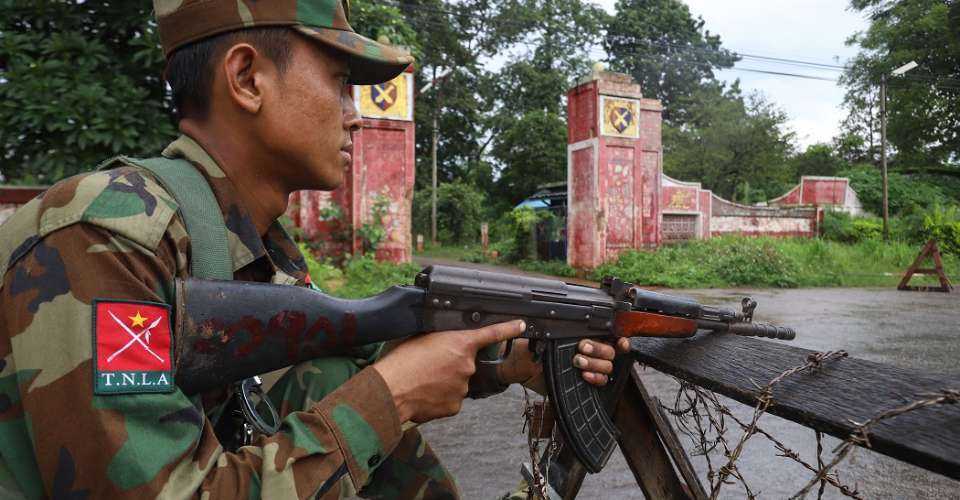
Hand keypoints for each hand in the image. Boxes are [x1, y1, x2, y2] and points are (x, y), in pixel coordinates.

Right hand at [373, 320, 525, 423]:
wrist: (390, 391)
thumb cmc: (400, 361)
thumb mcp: (419, 337)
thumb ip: (439, 338)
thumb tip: (441, 341)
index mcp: (460, 343)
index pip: (491, 333)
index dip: (509, 328)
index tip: (521, 325)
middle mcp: (467, 366)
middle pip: (465, 362)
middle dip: (451, 364)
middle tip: (428, 365)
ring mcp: (462, 388)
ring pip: (457, 382)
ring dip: (443, 381)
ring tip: (421, 380)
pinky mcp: (455, 406)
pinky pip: (450, 399)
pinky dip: (439, 397)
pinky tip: (424, 394)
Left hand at [498, 337, 630, 388]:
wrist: (522, 366)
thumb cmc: (532, 345)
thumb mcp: (544, 332)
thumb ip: (557, 328)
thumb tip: (566, 320)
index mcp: (585, 335)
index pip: (611, 335)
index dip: (620, 338)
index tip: (618, 340)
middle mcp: (591, 351)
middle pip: (611, 351)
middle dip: (598, 348)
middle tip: (581, 347)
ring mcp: (590, 367)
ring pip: (607, 366)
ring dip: (594, 363)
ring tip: (576, 361)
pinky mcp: (585, 383)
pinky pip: (600, 381)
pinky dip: (594, 378)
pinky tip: (584, 375)